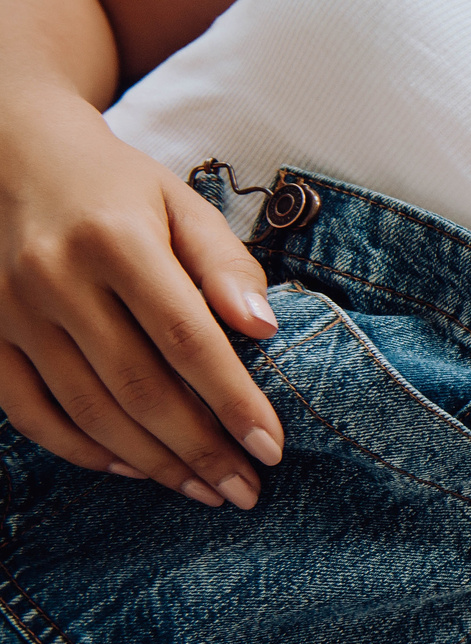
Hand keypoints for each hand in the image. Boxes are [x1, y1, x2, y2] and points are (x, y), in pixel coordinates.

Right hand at [0, 105, 283, 505]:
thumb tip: (265, 329)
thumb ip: (226, 264)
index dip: (232, 401)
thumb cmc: (116, 186)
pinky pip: (29, 412)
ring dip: (150, 462)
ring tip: (203, 489)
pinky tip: (130, 468)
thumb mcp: (181, 203)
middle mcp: (54, 278)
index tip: (272, 448)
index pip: (186, 339)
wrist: (11, 153)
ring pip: (86, 410)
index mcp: (115, 240)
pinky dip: (80, 450)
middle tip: (245, 490)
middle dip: (198, 449)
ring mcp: (9, 311)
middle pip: (137, 387)